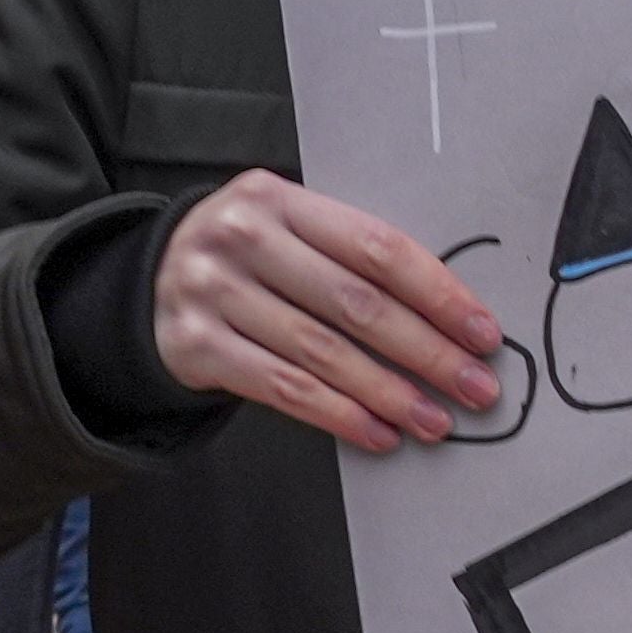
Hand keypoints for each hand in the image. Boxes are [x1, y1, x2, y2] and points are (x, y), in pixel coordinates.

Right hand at [154, 171, 507, 452]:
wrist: (147, 283)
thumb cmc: (249, 260)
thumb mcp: (290, 232)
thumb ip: (352, 258)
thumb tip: (452, 316)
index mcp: (279, 198)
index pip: (378, 248)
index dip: (440, 294)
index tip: (484, 334)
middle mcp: (241, 238)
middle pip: (356, 304)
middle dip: (428, 352)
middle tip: (477, 388)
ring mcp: (211, 291)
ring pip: (323, 352)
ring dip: (390, 394)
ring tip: (437, 421)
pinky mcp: (193, 344)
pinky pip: (282, 387)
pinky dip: (338, 415)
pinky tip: (378, 433)